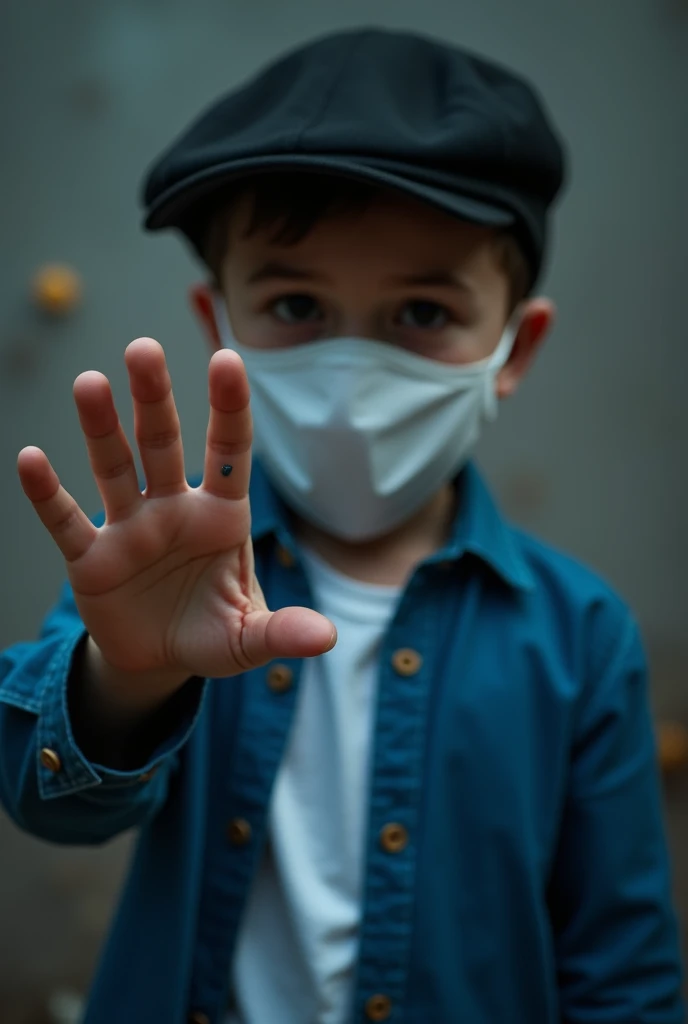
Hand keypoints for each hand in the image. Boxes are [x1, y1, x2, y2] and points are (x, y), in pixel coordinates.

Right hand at [17, 338, 335, 691]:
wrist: (158, 660)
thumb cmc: (211, 633)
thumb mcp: (249, 638)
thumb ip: (283, 631)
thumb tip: (327, 639)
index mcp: (221, 515)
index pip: (229, 452)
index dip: (229, 408)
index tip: (227, 359)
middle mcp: (174, 508)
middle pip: (162, 443)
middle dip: (154, 398)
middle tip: (144, 349)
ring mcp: (130, 528)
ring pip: (114, 468)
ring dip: (101, 429)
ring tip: (89, 383)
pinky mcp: (90, 558)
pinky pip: (66, 521)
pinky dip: (47, 494)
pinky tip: (31, 460)